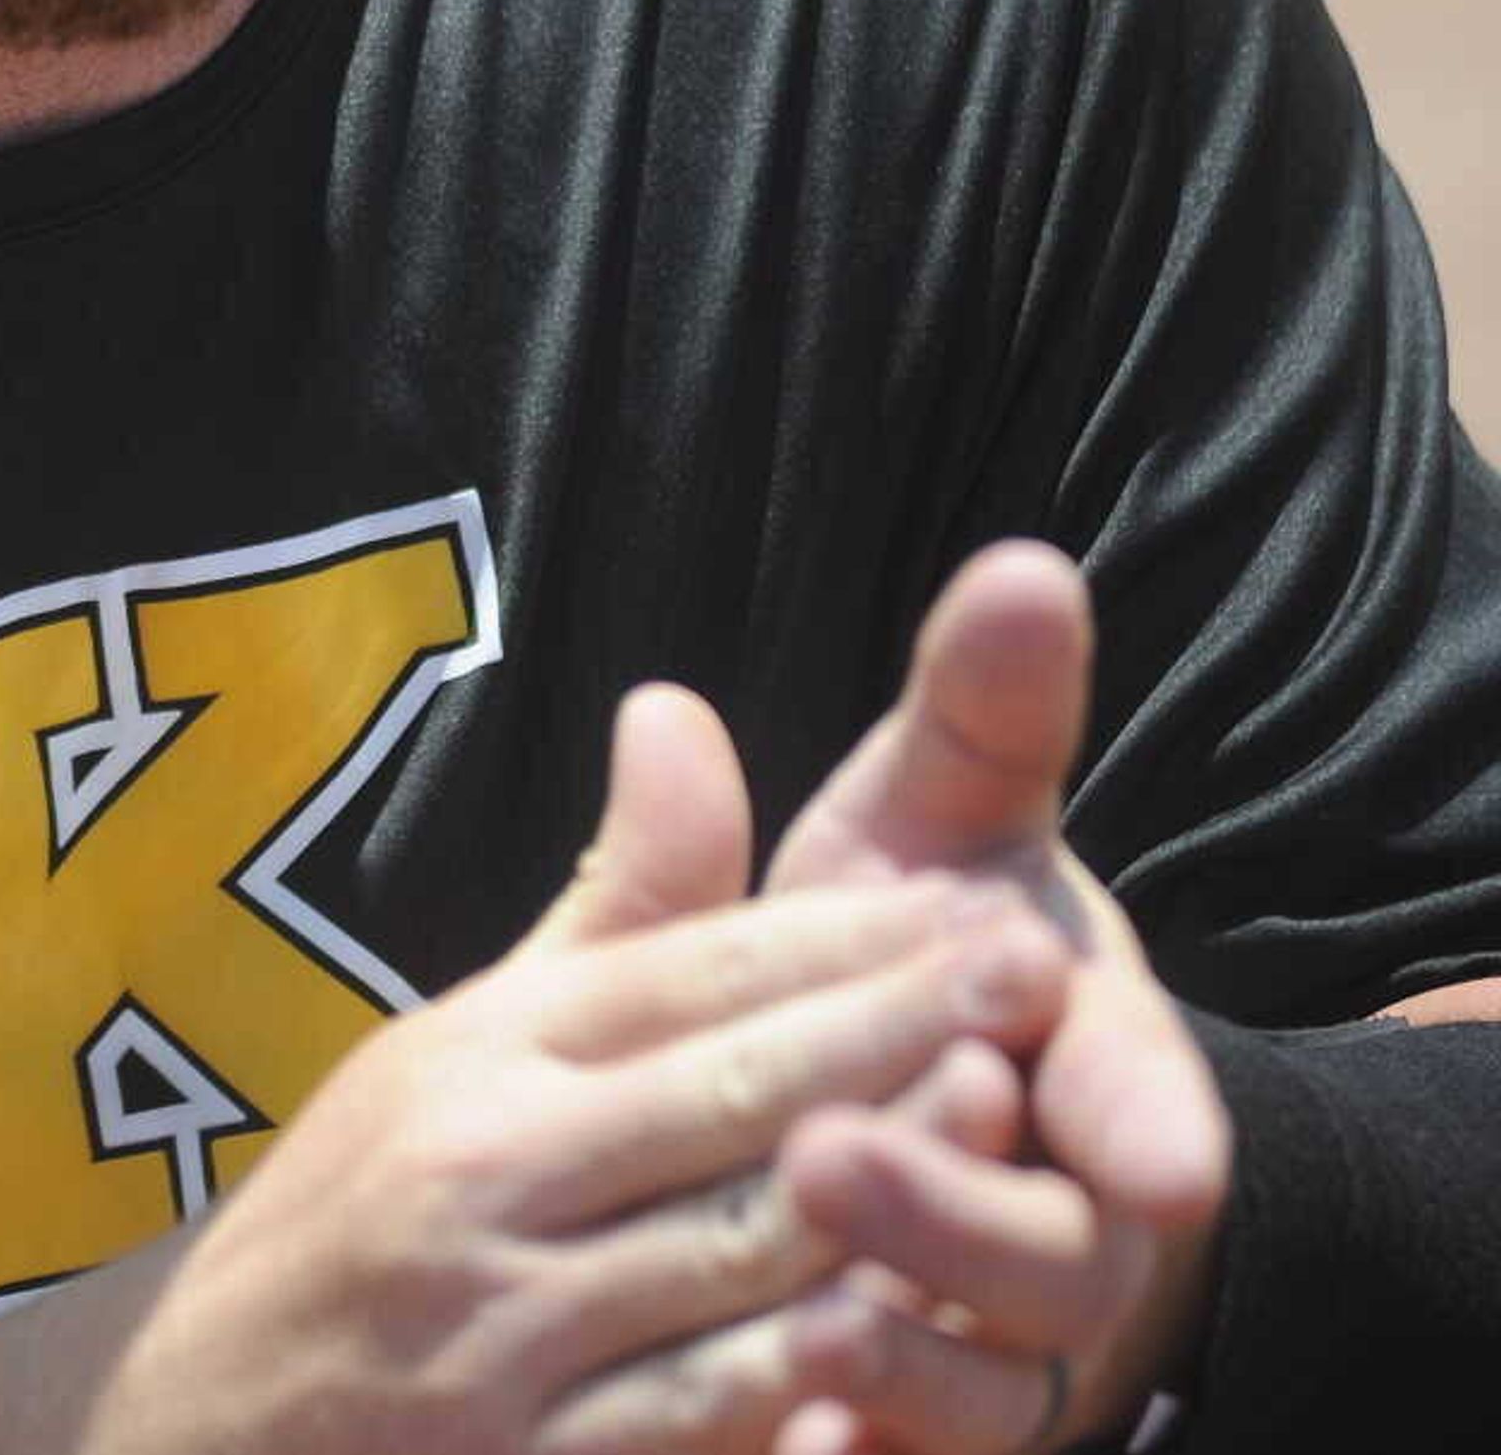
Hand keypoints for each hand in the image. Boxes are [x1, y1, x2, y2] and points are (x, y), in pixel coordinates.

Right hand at [91, 687, 1071, 1454]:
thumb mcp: (458, 1047)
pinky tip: (908, 1332)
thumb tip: (682, 709)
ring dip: (881, 1189)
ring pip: (728, 1253)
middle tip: (1041, 968)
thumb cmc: (364, 1217)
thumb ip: (611, 908)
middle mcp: (480, 1176)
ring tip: (1018, 1128)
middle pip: (723, 1094)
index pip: (678, 977)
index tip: (979, 901)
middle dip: (894, 1029)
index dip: (836, 939)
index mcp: (472, 1060)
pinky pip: (697, 1412)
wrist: (188, 1423)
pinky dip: (803, 1373)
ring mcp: (500, 1331)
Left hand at [762, 543, 1232, 1454]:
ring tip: (798, 1318)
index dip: (1152, 1122)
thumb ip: (983, 717)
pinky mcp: (922, 1432)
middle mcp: (1074, 1226)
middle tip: (832, 1159)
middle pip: (1054, 1258)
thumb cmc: (916, 960)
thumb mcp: (941, 831)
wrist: (892, 1118)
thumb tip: (1020, 568)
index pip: (1152, 1106)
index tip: (1155, 1154)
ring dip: (900, 1357)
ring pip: (984, 1389)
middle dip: (959, 1216)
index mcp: (1094, 1075)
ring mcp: (1005, 1349)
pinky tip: (780, 1445)